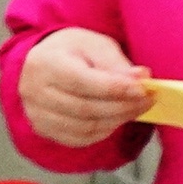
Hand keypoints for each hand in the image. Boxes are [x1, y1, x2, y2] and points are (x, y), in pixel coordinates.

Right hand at [18, 27, 152, 149]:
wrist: (42, 64)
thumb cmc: (72, 52)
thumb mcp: (94, 45)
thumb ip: (116, 63)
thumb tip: (141, 79)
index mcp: (45, 63)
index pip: (83, 81)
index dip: (116, 88)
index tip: (143, 89)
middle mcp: (34, 91)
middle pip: (85, 108)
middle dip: (123, 106)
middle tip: (147, 100)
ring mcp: (37, 114)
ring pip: (85, 127)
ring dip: (117, 120)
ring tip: (135, 109)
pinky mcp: (44, 130)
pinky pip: (80, 138)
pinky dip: (103, 131)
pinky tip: (115, 119)